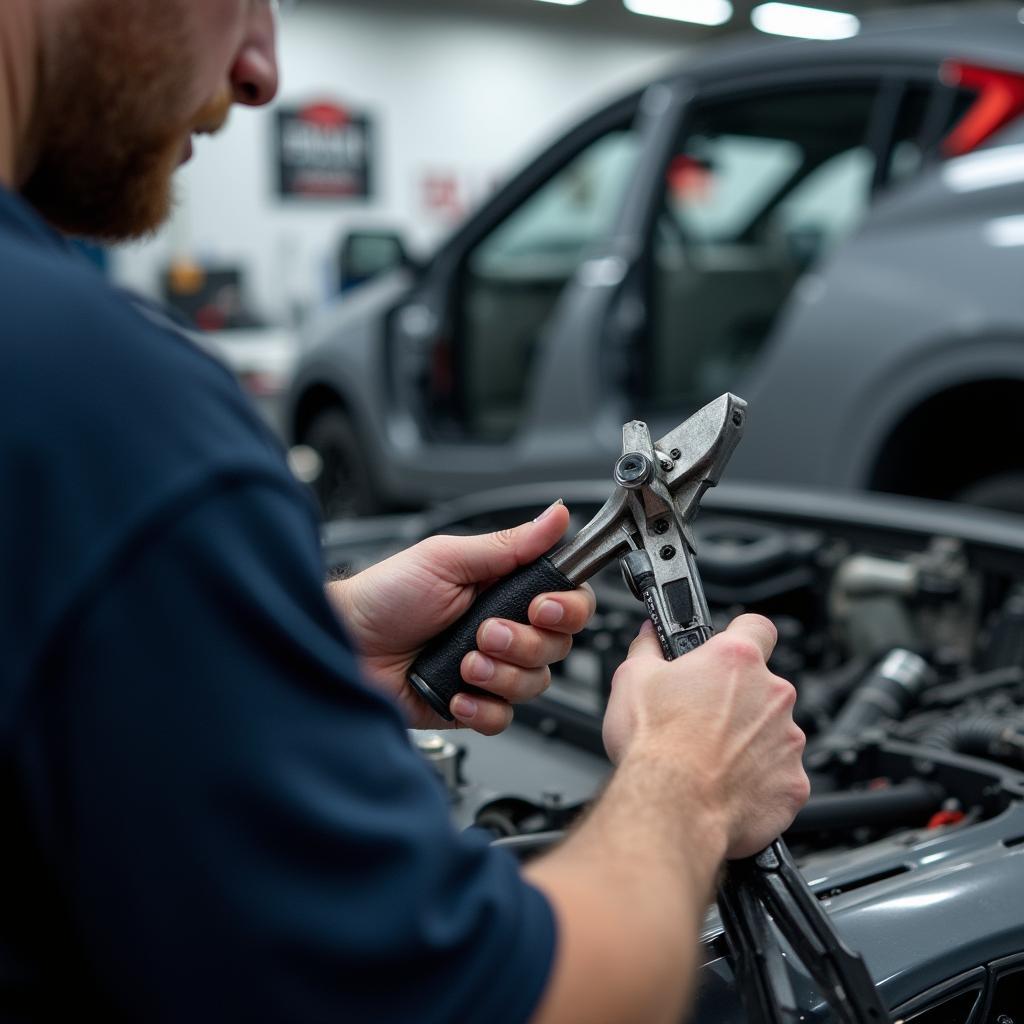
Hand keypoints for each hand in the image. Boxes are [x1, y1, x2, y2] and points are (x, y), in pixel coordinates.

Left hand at [326, 502, 596, 734]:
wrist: (345, 645)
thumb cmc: (385, 596)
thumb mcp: (448, 559)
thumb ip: (509, 544)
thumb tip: (556, 515)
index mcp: (505, 589)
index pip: (567, 600)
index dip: (566, 608)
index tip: (541, 607)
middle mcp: (504, 629)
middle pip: (558, 646)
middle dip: (523, 642)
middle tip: (485, 632)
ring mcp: (490, 669)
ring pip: (535, 684)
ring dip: (500, 674)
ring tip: (463, 662)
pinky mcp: (471, 705)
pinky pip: (503, 718)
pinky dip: (481, 709)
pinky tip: (455, 693)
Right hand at [602, 615, 808, 858]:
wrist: (671, 807)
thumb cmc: (654, 744)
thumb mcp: (631, 678)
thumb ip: (648, 647)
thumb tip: (651, 635)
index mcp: (737, 660)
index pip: (757, 627)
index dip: (742, 635)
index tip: (728, 648)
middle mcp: (772, 695)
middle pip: (763, 686)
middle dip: (738, 699)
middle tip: (702, 717)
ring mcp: (788, 740)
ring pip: (772, 732)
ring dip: (749, 740)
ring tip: (711, 758)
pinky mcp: (794, 783)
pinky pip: (780, 776)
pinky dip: (759, 781)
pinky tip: (727, 786)